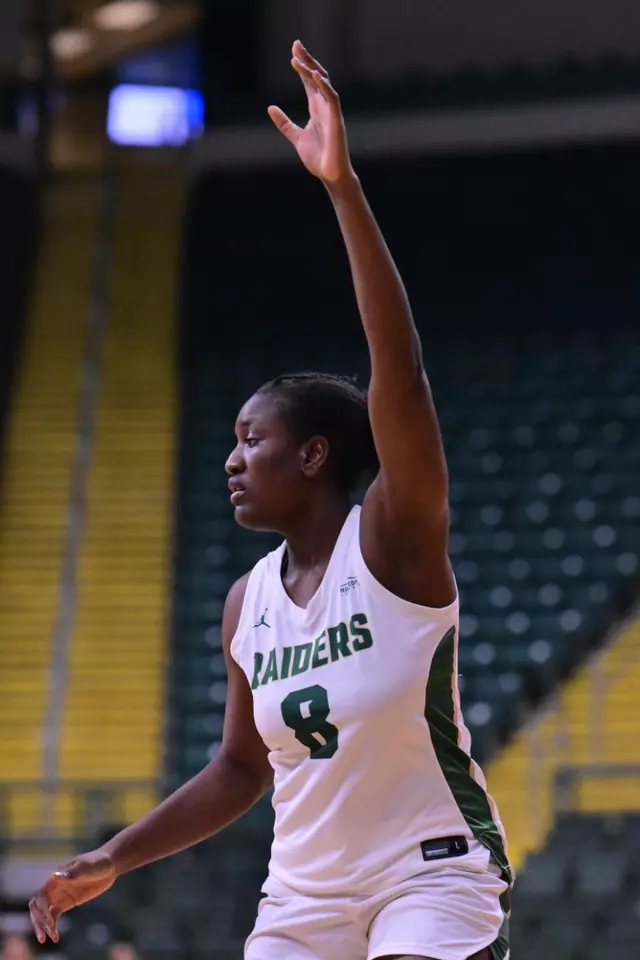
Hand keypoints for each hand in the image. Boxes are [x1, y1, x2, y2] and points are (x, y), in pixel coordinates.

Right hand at [29, 849, 115, 943]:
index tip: (50, 921)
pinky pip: (54, 916)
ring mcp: (60, 895)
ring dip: (43, 926)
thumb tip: (55, 875)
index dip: (41, 910)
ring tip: (49, 939)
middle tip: (44, 936)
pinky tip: (55, 937)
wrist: (109, 865)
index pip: (40, 896)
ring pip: (44, 913)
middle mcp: (54, 887)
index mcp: (55, 878)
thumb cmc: (97, 862)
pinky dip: (52, 926)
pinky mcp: (67, 902)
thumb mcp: (86, 866)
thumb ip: (71, 872)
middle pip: (38, 907)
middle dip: (38, 921)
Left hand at [268, 40, 354, 184]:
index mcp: (316, 109)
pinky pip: (332, 99)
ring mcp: (331, 112)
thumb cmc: (318, 158)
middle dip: (307, 60)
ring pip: (323, 84)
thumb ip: (285, 123)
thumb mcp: (296, 137)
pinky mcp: (336, 120)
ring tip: (298, 59)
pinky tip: (315, 76)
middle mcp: (324, 107)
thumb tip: (271, 108)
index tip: (293, 53)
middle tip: (296, 45)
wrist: (329, 175)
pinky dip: (324, 87)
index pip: (308, 82)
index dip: (302, 67)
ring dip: (311, 70)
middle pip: (316, 77)